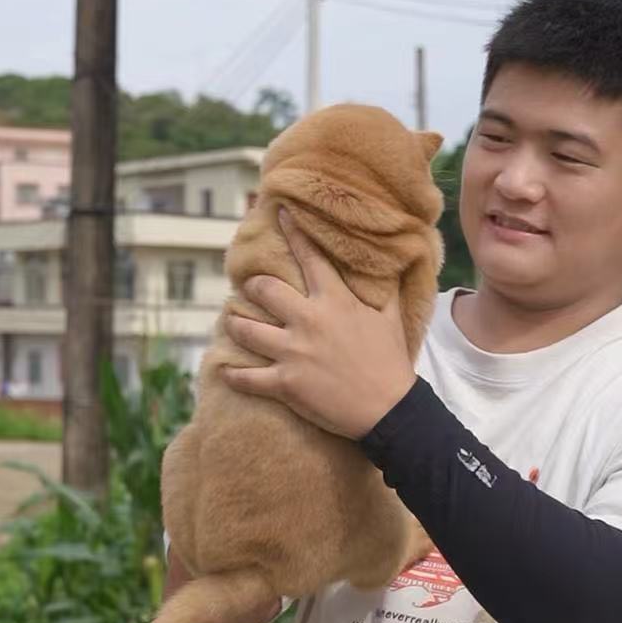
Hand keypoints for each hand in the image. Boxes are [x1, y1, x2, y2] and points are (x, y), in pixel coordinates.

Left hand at [221, 209, 417, 439]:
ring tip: (232, 321)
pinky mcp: (285, 383)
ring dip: (235, 324)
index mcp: (334, 301)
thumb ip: (386, 291)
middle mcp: (308, 320)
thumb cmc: (391, 363)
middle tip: (250, 288)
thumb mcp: (391, 319)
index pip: (309, 257)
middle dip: (253, 286)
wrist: (389, 409)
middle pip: (264, 289)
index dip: (293, 232)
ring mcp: (293, 352)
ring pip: (246, 329)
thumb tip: (398, 265)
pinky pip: (246, 377)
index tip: (280, 213)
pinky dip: (232, 375)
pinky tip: (224, 371)